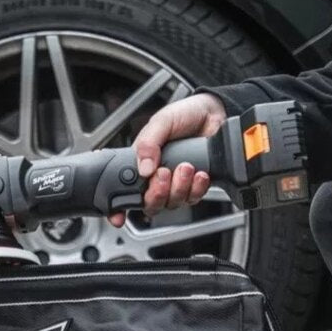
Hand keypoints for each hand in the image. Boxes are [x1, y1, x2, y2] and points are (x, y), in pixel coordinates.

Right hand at [109, 93, 226, 226]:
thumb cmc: (184, 115)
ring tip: (186, 166)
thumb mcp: (161, 122)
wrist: (213, 113)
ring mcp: (176, 185)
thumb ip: (148, 143)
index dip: (120, 209)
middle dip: (157, 193)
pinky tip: (199, 174)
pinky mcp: (195, 187)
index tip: (119, 217)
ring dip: (179, 188)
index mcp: (141, 164)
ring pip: (172, 203)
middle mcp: (156, 179)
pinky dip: (196, 189)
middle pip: (150, 204)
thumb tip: (143, 168)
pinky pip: (193, 199)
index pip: (126, 193)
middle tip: (164, 173)